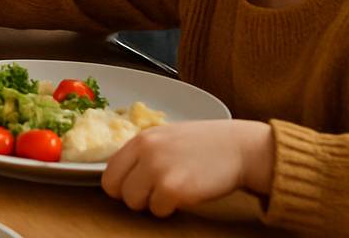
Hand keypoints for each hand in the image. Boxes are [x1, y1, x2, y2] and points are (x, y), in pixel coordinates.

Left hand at [102, 119, 274, 216]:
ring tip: (172, 193)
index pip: (109, 170)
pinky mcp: (173, 189)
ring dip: (151, 204)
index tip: (134, 188)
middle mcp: (145, 152)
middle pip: (116, 189)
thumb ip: (144, 152)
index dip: (120, 184)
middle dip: (134, 197)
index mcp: (141, 139)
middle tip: (154, 194)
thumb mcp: (167, 137)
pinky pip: (158, 210)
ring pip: (134, 203)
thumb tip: (124, 174)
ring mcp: (157, 170)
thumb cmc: (205, 145)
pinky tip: (186, 196)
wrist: (239, 149)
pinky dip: (170, 209)